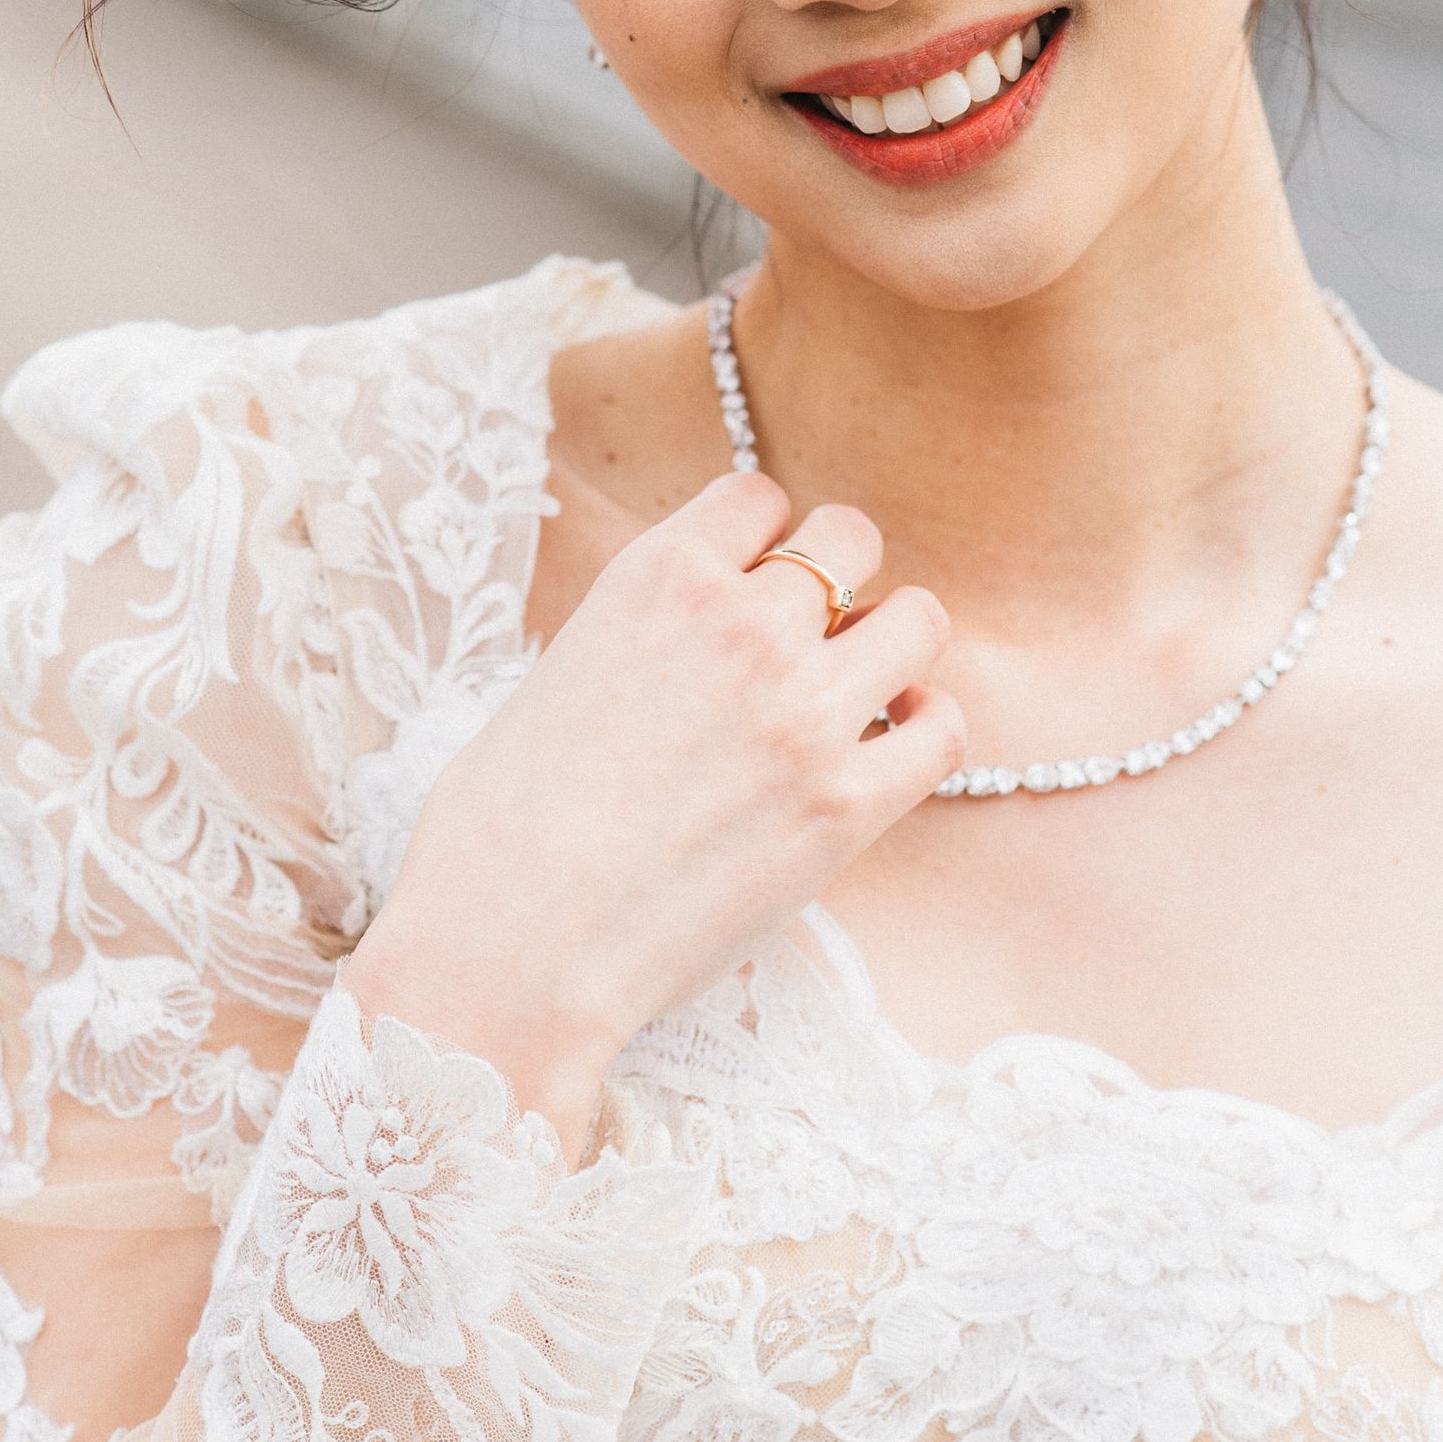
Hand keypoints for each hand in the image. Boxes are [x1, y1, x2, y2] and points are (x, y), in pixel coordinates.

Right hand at [342, 471, 961, 1152]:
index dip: (761, 535)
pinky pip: (943, 730)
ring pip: (917, 619)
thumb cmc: (499, 827)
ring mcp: (806, 713)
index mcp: (659, 577)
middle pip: (849, 538)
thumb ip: (640, 636)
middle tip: (813, 628)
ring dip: (893, 641)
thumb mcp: (557, 674)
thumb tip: (680, 649)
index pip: (757, 496)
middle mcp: (745, 626)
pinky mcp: (848, 806)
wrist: (512, 944)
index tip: (754, 575)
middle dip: (837, 575)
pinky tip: (891, 741)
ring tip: (862, 681)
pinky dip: (927, 725)